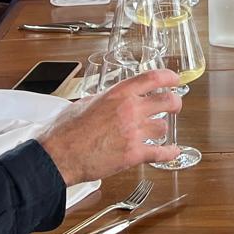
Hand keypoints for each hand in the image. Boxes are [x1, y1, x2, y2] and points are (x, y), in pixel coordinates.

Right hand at [38, 69, 183, 184]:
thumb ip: (106, 99)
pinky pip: (160, 152)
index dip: (169, 77)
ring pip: (163, 127)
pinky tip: (173, 152)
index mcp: (118, 94)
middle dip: (175, 103)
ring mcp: (134, 132)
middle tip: (175, 105)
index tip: (174, 79)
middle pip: (167, 101)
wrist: (58, 156)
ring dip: (161, 129)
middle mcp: (130, 110)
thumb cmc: (65, 131)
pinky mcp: (133, 154)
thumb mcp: (85, 102)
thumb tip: (112, 100)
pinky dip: (169, 153)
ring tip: (156, 131)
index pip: (152, 78)